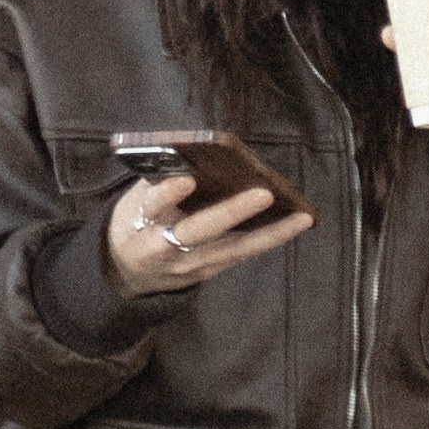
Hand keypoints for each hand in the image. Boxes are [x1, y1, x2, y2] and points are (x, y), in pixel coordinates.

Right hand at [105, 171, 312, 296]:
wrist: (127, 273)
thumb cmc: (135, 221)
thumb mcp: (133, 199)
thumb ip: (158, 179)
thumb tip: (195, 155)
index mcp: (139, 221)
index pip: (152, 206)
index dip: (168, 194)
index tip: (186, 179)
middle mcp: (164, 246)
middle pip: (200, 230)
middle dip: (232, 213)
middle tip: (264, 193)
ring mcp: (188, 264)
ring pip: (232, 249)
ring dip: (270, 233)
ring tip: (302, 217)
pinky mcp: (207, 271)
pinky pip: (241, 254)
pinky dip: (268, 239)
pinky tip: (295, 223)